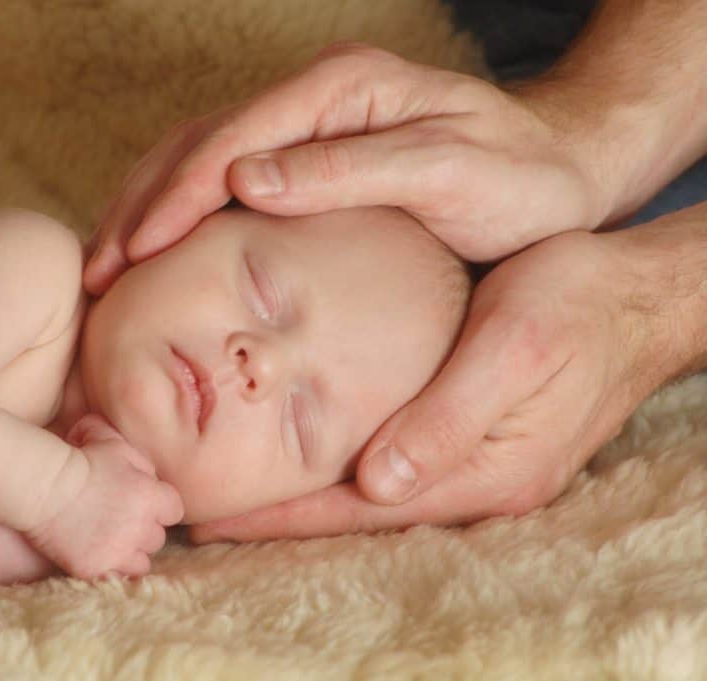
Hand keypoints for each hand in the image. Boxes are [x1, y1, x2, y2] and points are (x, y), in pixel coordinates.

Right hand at [28, 414, 183, 578]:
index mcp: (152, 497)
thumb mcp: (116, 445)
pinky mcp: (97, 569)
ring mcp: (120, 551)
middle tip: (121, 520)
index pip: (174, 510)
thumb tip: (146, 471)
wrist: (43, 485)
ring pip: (142, 562)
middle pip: (158, 537)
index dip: (159, 507)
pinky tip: (100, 555)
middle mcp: (141, 527)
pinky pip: (117, 576)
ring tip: (112, 541)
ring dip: (131, 553)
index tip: (142, 504)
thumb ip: (140, 459)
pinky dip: (112, 569)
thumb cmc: (81, 459)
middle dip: (143, 529)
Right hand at [85, 42, 608, 293]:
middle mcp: (312, 99)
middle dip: (140, 209)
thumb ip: (347, 171)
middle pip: (196, 145)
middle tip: (96, 275)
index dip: (174, 200)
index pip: (230, 140)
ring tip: (105, 273)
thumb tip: (243, 181)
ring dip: (146, 214)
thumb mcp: (447, 172)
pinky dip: (178, 220)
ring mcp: (303, 127)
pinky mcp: (305, 160)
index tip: (134, 256)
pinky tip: (156, 260)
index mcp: (340, 89)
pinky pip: (221, 183)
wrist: (561, 175)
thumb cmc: (519, 179)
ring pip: (196, 162)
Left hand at [190, 228, 672, 541]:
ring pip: (366, 492)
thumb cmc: (577, 306)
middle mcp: (474, 485)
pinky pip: (387, 463)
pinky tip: (299, 448)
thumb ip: (449, 417)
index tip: (206, 515)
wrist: (638, 296)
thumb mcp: (513, 348)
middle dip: (276, 512)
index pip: (356, 510)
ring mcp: (473, 467)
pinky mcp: (469, 441)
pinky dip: (336, 463)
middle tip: (194, 503)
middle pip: (353, 512)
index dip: (279, 514)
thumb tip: (379, 480)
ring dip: (300, 492)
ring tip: (227, 483)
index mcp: (482, 473)